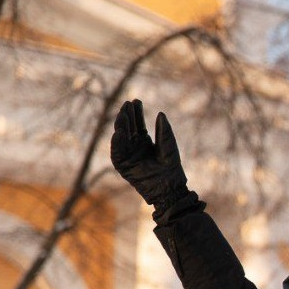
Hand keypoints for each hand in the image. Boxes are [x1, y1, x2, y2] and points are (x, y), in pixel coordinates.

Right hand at [111, 100, 192, 215]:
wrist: (170, 188)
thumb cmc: (171, 168)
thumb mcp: (169, 147)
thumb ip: (164, 132)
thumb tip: (160, 113)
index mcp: (144, 141)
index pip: (137, 124)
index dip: (136, 112)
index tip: (136, 100)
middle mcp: (134, 147)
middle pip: (128, 128)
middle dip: (127, 116)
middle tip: (127, 104)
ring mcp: (128, 156)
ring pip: (120, 138)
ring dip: (120, 126)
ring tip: (122, 115)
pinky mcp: (124, 167)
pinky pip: (117, 154)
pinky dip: (116, 144)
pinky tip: (119, 133)